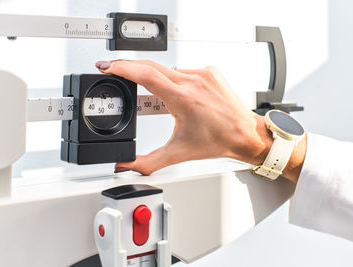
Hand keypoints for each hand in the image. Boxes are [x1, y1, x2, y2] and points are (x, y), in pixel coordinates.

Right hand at [95, 60, 305, 181]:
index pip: (145, 74)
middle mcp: (193, 82)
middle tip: (114, 70)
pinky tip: (179, 93)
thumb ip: (147, 162)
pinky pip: (184, 70)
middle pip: (151, 66)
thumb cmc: (218, 141)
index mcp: (183, 99)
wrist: (244, 134)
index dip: (122, 68)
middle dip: (129, 67)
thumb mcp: (178, 153)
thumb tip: (126, 165)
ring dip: (156, 78)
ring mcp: (202, 74)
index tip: (107, 66)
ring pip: (168, 69)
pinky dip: (175, 79)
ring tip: (157, 98)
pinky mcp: (209, 71)